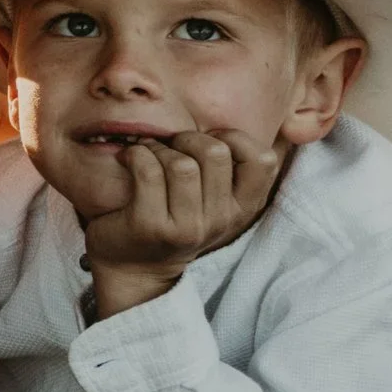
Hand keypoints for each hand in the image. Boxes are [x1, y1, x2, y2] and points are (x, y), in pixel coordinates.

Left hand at [83, 130, 279, 317]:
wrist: (134, 268)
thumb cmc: (174, 218)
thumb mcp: (213, 201)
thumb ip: (231, 169)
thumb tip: (255, 123)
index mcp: (243, 208)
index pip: (263, 160)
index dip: (234, 138)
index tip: (207, 141)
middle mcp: (222, 220)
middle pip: (216, 153)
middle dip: (188, 138)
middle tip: (170, 145)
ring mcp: (188, 227)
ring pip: (182, 164)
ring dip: (158, 148)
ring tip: (147, 153)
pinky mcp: (152, 227)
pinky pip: (148, 171)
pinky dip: (135, 155)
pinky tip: (128, 159)